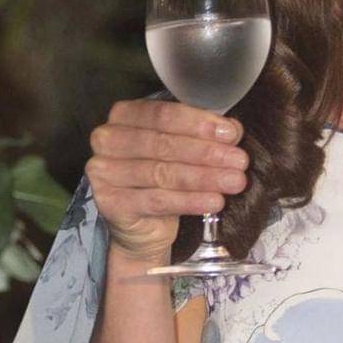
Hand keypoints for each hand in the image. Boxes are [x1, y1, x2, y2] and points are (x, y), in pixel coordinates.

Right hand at [86, 99, 247, 262]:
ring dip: (204, 177)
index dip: (199, 124)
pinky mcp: (109, 202)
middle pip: (163, 144)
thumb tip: (233, 131)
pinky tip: (215, 201)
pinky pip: (157, 200)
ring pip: (162, 173)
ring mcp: (103, 171)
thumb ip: (202, 135)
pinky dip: (190, 201)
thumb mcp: (183, 150)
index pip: (163, 114)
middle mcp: (107, 139)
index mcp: (124, 115)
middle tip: (239, 161)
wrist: (144, 227)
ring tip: (234, 181)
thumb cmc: (164, 177)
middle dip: (207, 153)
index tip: (232, 134)